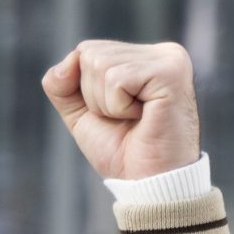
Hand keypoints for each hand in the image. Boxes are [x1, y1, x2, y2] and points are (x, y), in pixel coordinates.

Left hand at [42, 41, 200, 182]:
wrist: (148, 183)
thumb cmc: (121, 150)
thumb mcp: (81, 113)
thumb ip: (62, 85)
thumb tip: (67, 61)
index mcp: (145, 56)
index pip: (86, 50)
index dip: (83, 89)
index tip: (114, 113)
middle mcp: (161, 52)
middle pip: (90, 54)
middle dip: (93, 96)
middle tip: (125, 118)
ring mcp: (170, 58)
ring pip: (100, 64)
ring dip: (106, 103)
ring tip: (134, 118)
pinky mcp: (171, 71)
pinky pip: (116, 79)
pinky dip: (117, 107)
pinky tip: (143, 117)